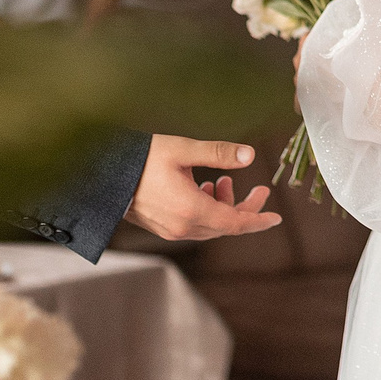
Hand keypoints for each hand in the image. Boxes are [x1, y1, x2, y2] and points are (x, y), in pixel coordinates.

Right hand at [124, 136, 281, 240]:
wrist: (104, 173)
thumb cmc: (142, 158)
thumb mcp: (183, 150)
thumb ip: (218, 154)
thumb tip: (249, 154)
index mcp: (191, 210)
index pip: (235, 223)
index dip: (258, 219)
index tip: (276, 218)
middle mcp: (183, 226)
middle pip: (226, 225)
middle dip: (245, 208)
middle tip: (260, 190)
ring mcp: (171, 230)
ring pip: (211, 225)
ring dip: (223, 206)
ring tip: (221, 181)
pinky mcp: (162, 227)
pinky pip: (195, 224)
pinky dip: (207, 210)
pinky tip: (204, 188)